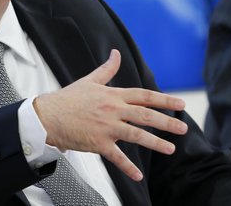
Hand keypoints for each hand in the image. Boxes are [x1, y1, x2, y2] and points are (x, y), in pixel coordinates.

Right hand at [33, 49, 187, 181]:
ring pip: (136, 135)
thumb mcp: (89, 80)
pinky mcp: (97, 143)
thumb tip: (116, 54)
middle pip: (145, 115)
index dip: (164, 99)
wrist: (48, 115)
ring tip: (170, 149)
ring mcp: (106, 127)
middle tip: (182, 128)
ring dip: (155, 143)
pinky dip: (128, 167)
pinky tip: (138, 176)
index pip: (143, 96)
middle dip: (167, 122)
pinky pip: (116, 157)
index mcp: (112, 95)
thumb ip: (107, 69)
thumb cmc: (67, 98)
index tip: (180, 104)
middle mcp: (112, 110)